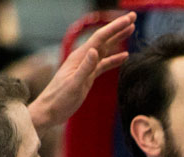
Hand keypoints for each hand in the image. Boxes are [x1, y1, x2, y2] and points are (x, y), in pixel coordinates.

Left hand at [29, 12, 135, 129]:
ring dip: (118, 39)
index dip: (115, 27)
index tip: (129, 20)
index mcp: (79, 57)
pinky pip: (104, 64)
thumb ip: (85, 68)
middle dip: (118, 28)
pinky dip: (114, 59)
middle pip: (104, 39)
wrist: (49, 111)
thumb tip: (95, 51)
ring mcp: (86, 66)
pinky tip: (124, 56)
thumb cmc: (59, 99)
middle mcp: (83, 58)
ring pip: (105, 49)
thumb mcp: (73, 85)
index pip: (100, 38)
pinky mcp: (88, 76)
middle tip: (133, 17)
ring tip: (131, 30)